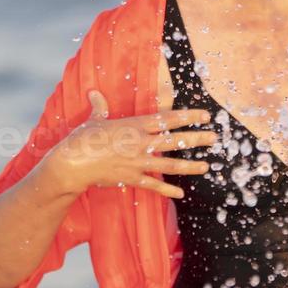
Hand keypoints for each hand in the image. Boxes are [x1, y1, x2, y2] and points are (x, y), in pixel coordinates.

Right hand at [46, 90, 215, 199]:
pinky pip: (154, 186)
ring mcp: (137, 162)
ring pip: (170, 164)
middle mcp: (140, 143)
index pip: (167, 119)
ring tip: (206, 166)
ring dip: (190, 166)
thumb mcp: (94, 120)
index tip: (204, 115)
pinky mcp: (131, 178)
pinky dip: (168, 191)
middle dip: (196, 139)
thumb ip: (100, 107)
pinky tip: (181, 194)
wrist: (73, 163)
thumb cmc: (82, 139)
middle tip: (214, 138)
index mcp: (134, 126)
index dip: (188, 116)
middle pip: (174, 140)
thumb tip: (94, 93)